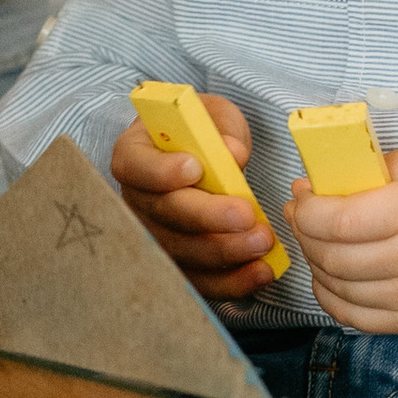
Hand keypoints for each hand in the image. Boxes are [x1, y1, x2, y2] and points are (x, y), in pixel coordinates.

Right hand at [112, 95, 285, 305]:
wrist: (201, 154)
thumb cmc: (201, 131)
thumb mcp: (211, 116)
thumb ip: (221, 130)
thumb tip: (233, 153)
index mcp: (134, 155)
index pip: (137, 167)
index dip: (161, 171)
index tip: (195, 167)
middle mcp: (137, 200)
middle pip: (165, 215)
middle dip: (208, 218)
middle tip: (246, 215)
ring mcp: (154, 235)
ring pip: (182, 252)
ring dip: (225, 251)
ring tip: (263, 242)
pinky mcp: (178, 261)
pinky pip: (200, 280)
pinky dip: (232, 281)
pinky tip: (261, 272)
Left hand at [286, 145, 397, 332]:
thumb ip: (366, 169)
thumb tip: (312, 186)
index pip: (340, 222)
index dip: (308, 211)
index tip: (302, 196)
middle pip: (333, 256)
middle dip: (305, 234)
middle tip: (302, 216)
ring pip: (339, 287)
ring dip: (315, 263)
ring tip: (316, 241)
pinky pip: (354, 317)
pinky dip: (331, 297)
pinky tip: (328, 276)